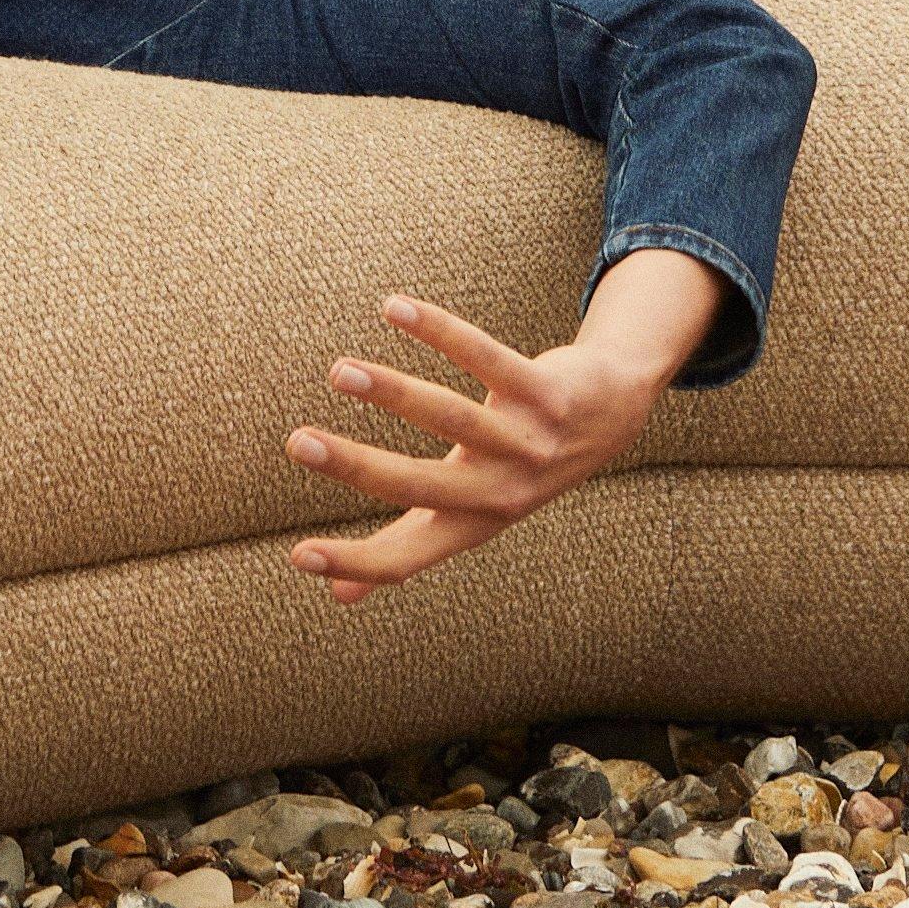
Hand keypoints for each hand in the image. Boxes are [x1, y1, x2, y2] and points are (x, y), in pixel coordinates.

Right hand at [280, 257, 716, 598]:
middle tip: (297, 443)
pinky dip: (440, 332)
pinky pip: (486, 358)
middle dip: (355, 467)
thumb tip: (336, 598)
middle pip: (420, 485)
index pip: (407, 561)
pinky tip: (393, 308)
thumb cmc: (516, 468)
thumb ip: (406, 544)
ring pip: (452, 416)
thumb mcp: (468, 515)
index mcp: (471, 527)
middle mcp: (500, 492)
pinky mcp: (544, 391)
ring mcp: (526, 442)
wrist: (612, 418)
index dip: (356, 564)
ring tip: (339, 371)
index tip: (296, 556)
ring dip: (392, 393)